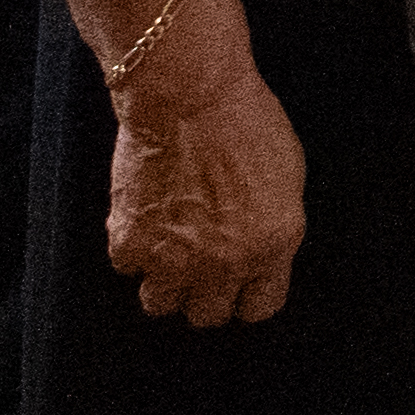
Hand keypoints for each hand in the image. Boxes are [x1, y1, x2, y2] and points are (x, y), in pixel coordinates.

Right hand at [108, 59, 301, 326]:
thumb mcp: (286, 178)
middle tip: (200, 266)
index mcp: (273, 245)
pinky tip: (145, 220)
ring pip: (162, 305)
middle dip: (205, 293)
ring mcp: (174, 260)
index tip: (240, 284)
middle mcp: (224, 263)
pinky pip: (127, 269)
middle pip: (208, 315)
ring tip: (170, 250)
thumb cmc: (246, 123)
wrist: (190, 98)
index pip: (260, 307)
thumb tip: (260, 251)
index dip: (248, 294)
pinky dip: (133, 249)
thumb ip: (272, 227)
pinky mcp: (130, 244)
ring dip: (164, 282)